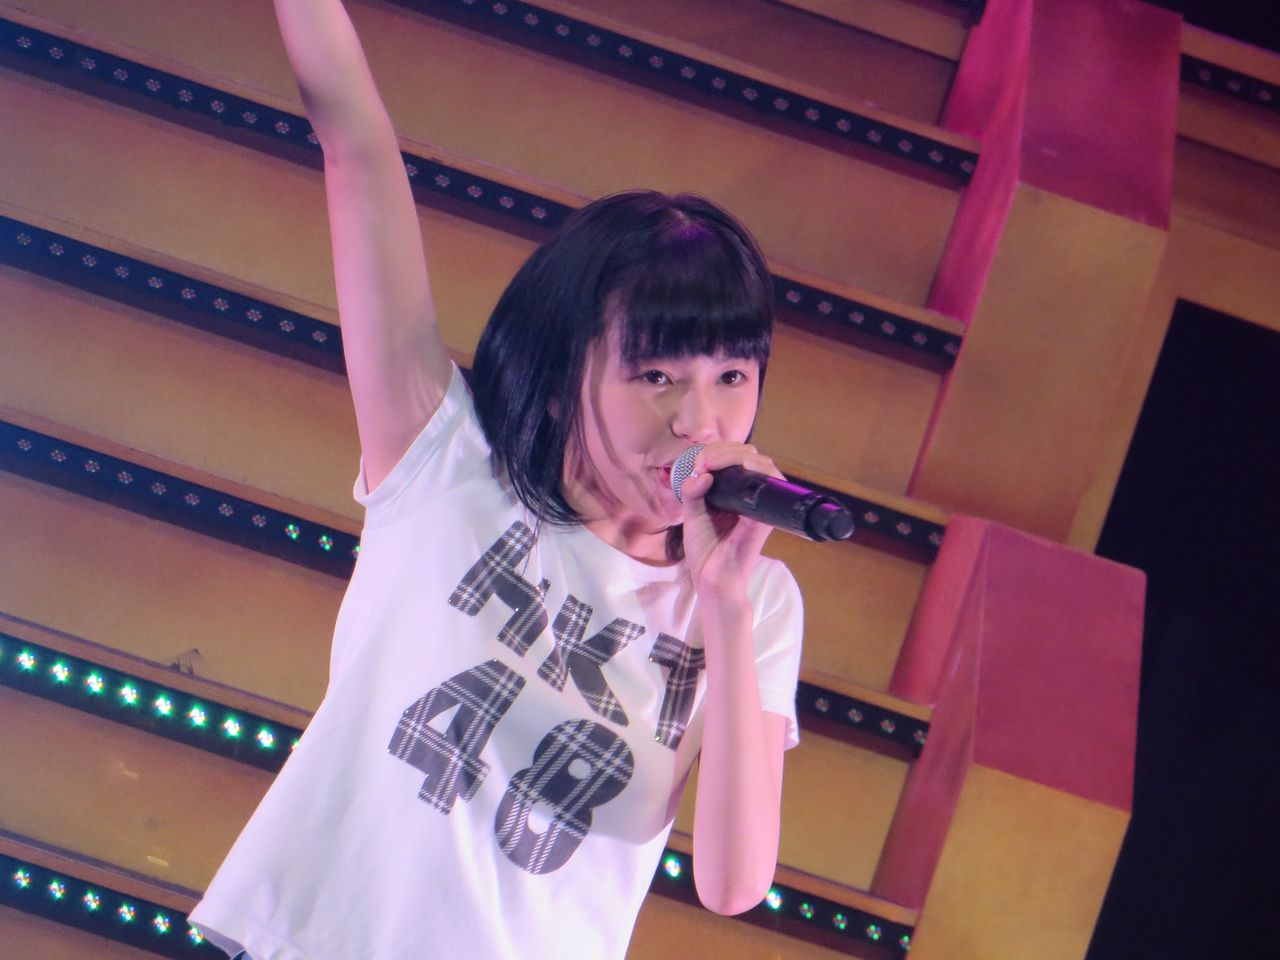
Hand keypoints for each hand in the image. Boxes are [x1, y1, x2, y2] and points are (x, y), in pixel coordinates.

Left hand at [677, 442, 781, 598]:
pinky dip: (752, 468)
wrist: (713, 578)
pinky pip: (769, 481)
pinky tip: (728, 469)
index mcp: (733, 494)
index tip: (696, 462)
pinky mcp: (765, 512)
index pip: (734, 459)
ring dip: (734, 455)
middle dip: (724, 449)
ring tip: (710, 462)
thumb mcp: (692, 515)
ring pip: (760, 462)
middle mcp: (749, 495)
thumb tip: (702, 472)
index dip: (716, 452)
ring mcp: (760, 503)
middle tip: (702, 461)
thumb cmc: (705, 551)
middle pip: (749, 455)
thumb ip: (693, 492)